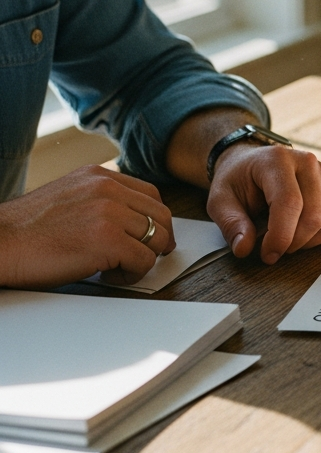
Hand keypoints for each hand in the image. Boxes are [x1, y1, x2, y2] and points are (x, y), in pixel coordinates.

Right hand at [0, 166, 174, 288]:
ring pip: (156, 239)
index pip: (150, 194)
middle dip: (160, 240)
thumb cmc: (27, 230)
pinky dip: (133, 274)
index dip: (157, 218)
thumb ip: (100, 200)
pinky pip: (144, 260)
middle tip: (149, 257)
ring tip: (119, 269)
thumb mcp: (70, 197)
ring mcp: (109, 212)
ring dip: (143, 259)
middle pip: (161, 215)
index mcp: (99, 176)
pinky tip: (110, 276)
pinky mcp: (108, 240)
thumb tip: (132, 220)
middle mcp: (108, 188)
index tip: (155, 236)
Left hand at [207, 143, 320, 263]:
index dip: (280, 236)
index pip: (290, 203)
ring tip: (288, 240)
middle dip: (294, 243)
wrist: (252, 162)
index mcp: (277, 161)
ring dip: (309, 242)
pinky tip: (303, 235)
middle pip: (314, 216)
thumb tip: (244, 248)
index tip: (268, 254)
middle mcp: (307, 163)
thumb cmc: (238, 179)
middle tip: (274, 249)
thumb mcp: (220, 199)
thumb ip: (231, 223)